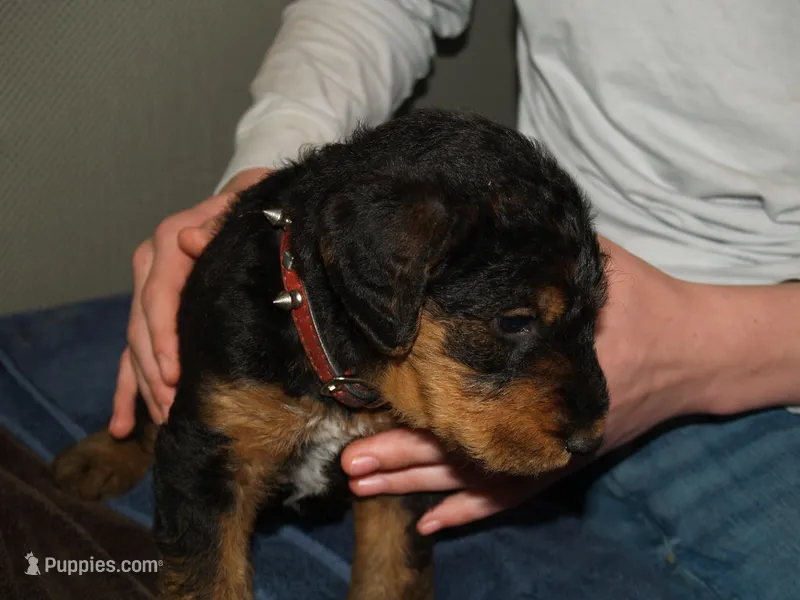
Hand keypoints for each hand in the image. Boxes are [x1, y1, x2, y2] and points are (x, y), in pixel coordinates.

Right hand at [109, 168, 271, 437]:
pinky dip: (128, 391)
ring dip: (147, 387)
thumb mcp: (242, 206)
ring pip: (136, 347)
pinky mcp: (151, 315)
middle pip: (143, 328)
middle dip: (156, 373)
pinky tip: (121, 427)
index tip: (173, 374)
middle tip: (174, 410)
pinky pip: (131, 356)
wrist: (243, 205)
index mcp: (169, 243)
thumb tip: (189, 240)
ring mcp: (147, 294)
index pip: (159, 296)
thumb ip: (219, 221)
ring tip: (162, 423)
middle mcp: (151, 268)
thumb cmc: (249, 210)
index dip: (163, 337)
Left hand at [341, 236, 697, 533]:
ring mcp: (556, 447)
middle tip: (349, 463)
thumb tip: (484, 217)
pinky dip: (471, 508)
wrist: (696, 350)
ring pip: (478, 476)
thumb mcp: (600, 265)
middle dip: (403, 454)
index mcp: (558, 367)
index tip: (369, 404)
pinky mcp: (562, 460)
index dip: (423, 402)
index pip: (478, 390)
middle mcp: (551, 419)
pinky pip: (512, 494)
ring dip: (420, 483)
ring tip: (365, 488)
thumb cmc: (643, 301)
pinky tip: (431, 522)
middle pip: (465, 444)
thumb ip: (546, 254)